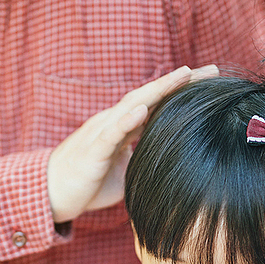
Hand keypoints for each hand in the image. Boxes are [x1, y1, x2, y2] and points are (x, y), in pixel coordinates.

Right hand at [46, 65, 218, 223]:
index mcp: (124, 126)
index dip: (184, 91)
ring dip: (158, 89)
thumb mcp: (126, 171)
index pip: (158, 103)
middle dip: (182, 82)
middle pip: (151, 95)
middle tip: (213, 69)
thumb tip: (171, 165)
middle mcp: (114, 121)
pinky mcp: (91, 149)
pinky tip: (143, 108)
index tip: (213, 81)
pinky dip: (127, 118)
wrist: (51, 194)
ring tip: (183, 75)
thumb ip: (144, 160)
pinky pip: (111, 132)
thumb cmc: (88, 183)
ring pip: (133, 104)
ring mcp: (102, 132)